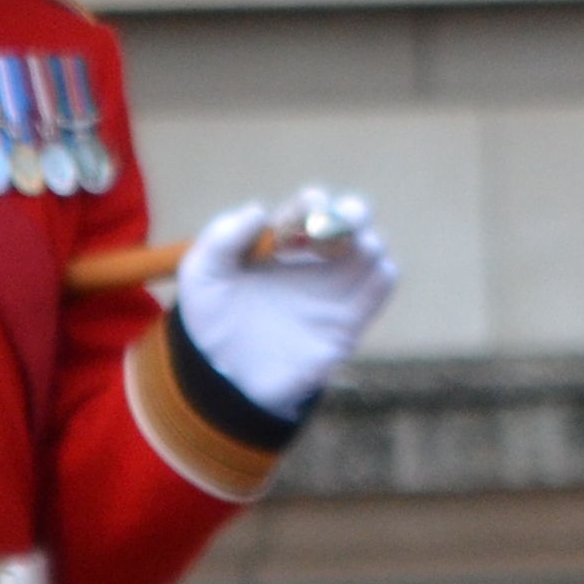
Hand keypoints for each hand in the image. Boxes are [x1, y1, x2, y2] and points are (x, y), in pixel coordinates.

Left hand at [176, 188, 397, 418]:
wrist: (224, 380)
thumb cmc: (210, 321)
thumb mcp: (200, 275)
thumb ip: (221, 238)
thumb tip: (259, 210)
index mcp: (281, 242)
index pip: (309, 208)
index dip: (313, 202)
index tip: (306, 211)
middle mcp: (313, 262)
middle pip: (351, 222)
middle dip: (354, 212)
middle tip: (344, 220)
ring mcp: (333, 292)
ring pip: (371, 253)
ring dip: (370, 243)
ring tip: (355, 248)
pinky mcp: (346, 325)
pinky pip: (378, 293)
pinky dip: (383, 277)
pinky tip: (375, 271)